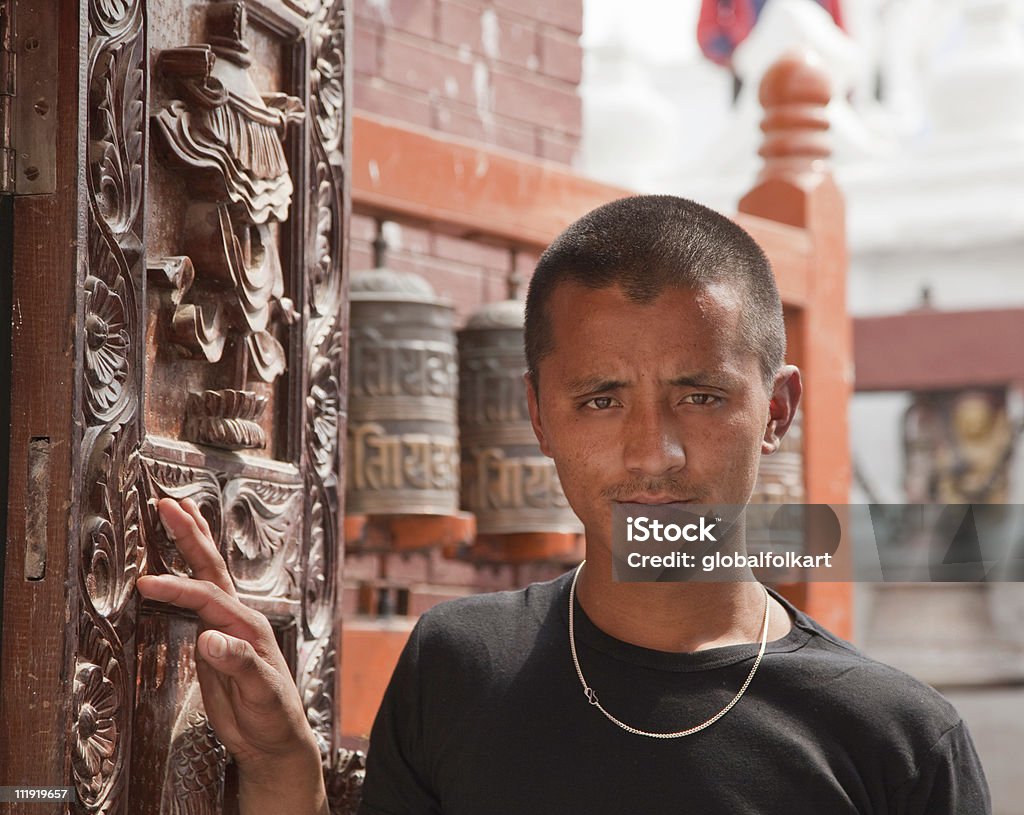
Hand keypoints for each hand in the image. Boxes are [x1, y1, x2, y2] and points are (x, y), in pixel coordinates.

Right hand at [136, 498, 327, 813]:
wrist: (276, 739)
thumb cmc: (275, 716)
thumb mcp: (262, 694)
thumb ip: (239, 664)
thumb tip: (208, 638)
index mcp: (249, 626)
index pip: (208, 598)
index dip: (178, 588)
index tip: (147, 584)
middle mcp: (238, 619)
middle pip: (212, 568)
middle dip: (191, 535)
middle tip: (168, 503)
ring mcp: (225, 627)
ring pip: (207, 576)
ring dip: (192, 543)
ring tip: (177, 511)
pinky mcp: (213, 641)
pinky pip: (197, 600)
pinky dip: (184, 575)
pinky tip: (173, 564)